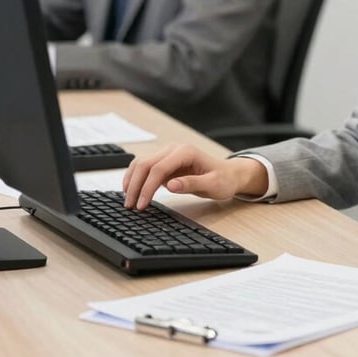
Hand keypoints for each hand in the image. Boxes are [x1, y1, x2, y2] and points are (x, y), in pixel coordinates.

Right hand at [122, 143, 267, 209]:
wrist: (229, 174)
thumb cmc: (223, 179)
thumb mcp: (213, 185)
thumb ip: (192, 183)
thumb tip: (171, 185)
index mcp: (186, 152)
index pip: (159, 168)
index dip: (147, 187)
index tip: (141, 205)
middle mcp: (174, 150)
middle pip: (146, 164)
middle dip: (135, 185)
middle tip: (130, 206)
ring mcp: (168, 155)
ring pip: (141, 164)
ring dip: (132, 181)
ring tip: (128, 200)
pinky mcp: (165, 163)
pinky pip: (145, 168)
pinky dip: (135, 178)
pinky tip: (131, 191)